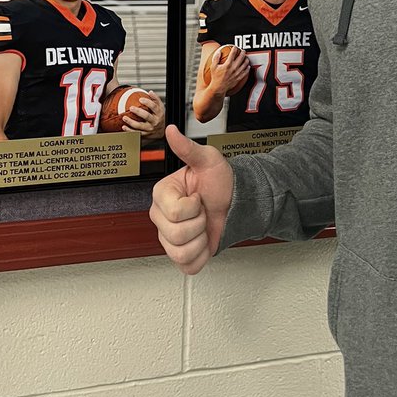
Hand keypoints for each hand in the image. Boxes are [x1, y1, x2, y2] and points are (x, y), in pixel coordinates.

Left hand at [123, 91, 164, 139]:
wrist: (161, 130)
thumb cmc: (159, 116)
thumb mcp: (160, 107)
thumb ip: (155, 99)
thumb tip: (150, 92)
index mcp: (158, 113)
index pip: (154, 107)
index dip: (147, 102)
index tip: (140, 99)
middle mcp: (154, 121)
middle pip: (146, 116)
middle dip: (138, 112)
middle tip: (131, 108)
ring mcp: (149, 128)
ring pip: (139, 126)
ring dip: (131, 122)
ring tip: (124, 117)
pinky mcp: (144, 134)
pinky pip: (136, 132)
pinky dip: (129, 130)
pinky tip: (124, 126)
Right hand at [149, 126, 234, 274]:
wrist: (235, 201)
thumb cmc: (220, 181)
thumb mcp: (207, 160)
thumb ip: (187, 148)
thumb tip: (171, 130)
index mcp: (162, 195)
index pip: (175, 213)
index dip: (194, 207)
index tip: (198, 196)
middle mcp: (162, 217)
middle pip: (175, 236)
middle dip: (199, 224)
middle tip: (203, 211)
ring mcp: (169, 238)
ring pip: (181, 253)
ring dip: (201, 240)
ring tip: (203, 225)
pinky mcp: (181, 254)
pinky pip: (187, 266)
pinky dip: (202, 255)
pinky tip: (204, 240)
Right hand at [208, 44, 249, 95]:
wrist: (219, 88)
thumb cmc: (215, 77)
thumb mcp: (213, 67)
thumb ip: (216, 58)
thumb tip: (218, 52)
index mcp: (227, 64)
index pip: (233, 54)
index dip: (235, 49)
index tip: (235, 47)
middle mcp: (234, 68)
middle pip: (241, 57)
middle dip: (243, 52)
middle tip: (243, 50)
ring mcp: (237, 73)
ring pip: (245, 64)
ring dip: (246, 59)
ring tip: (246, 57)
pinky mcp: (239, 78)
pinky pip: (246, 72)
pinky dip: (247, 68)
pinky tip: (247, 66)